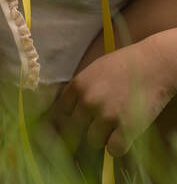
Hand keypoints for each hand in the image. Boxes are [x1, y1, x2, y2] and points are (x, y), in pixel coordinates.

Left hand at [49, 35, 176, 156]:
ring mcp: (106, 116)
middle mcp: (88, 101)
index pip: (60, 111)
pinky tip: (124, 135)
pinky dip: (118, 146)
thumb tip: (69, 107)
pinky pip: (113, 150)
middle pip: (74, 129)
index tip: (76, 120)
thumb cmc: (125, 63)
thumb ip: (81, 87)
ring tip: (114, 126)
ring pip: (93, 141)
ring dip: (103, 137)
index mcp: (78, 85)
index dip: (69, 117)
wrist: (154, 64)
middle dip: (85, 129)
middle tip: (98, 124)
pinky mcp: (126, 129)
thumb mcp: (95, 69)